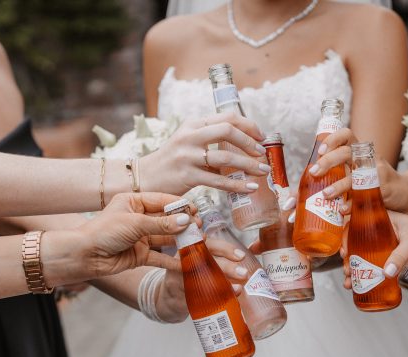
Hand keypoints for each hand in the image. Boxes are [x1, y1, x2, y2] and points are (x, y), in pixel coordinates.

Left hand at [74, 192, 189, 278]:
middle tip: (199, 227)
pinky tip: (186, 262)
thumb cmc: (104, 232)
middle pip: (166, 219)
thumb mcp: (135, 223)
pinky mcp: (140, 255)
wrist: (86, 255)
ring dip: (181, 241)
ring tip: (198, 242)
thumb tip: (185, 221)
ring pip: (165, 238)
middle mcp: (138, 218)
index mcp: (134, 202)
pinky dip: (172, 260)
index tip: (195, 210)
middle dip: (182, 223)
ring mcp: (140, 237)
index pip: (162, 201)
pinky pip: (160, 256)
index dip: (179, 205)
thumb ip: (162, 224)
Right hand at [137, 112, 268, 195]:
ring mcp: (188, 156)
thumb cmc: (171, 161)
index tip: (261, 137)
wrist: (145, 178)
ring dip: (249, 165)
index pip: (226, 117)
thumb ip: (209, 139)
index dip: (248, 125)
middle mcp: (190, 136)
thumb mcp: (187, 141)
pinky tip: (250, 187)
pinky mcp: (187, 176)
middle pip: (228, 131)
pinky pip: (219, 181)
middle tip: (262, 153)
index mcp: (193, 124)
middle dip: (250, 142)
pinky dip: (238, 185)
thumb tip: (242, 145)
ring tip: (262, 171)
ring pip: (226, 157)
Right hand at [153, 238, 248, 322]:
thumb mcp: (200, 260)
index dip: (226, 249)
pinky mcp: (177, 290)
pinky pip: (196, 293)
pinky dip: (212, 296)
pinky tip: (225, 298)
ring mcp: (178, 274)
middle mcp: (183, 257)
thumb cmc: (190, 273)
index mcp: (192, 245)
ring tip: (239, 288)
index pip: (210, 244)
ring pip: (202, 277)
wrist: (169, 293)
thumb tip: (244, 264)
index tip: (242, 256)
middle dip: (227, 267)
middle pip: (205, 261)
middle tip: (244, 274)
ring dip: (222, 283)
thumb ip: (218, 258)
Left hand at [310, 128, 407, 211]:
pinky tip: (342, 210)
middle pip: (347, 153)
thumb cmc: (377, 182)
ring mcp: (377, 173)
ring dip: (338, 186)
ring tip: (325, 194)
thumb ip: (341, 171)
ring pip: (355, 176)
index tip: (320, 151)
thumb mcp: (360, 170)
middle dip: (328, 161)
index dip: (332, 139)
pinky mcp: (384, 190)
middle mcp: (369, 158)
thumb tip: (308, 183)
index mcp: (361, 151)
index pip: (347, 135)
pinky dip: (352, 204)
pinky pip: (365, 196)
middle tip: (314, 172)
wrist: (406, 193)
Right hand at [340, 211, 407, 289]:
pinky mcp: (389, 255)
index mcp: (381, 218)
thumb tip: (387, 273)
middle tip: (347, 271)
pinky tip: (361, 283)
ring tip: (349, 282)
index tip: (344, 252)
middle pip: (356, 244)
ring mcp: (383, 244)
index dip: (345, 238)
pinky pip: (373, 262)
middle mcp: (379, 230)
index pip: (355, 224)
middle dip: (348, 260)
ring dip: (354, 269)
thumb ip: (400, 255)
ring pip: (362, 255)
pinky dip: (366, 273)